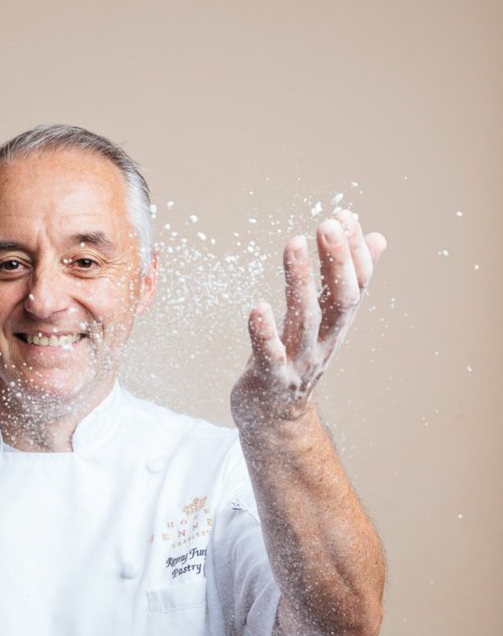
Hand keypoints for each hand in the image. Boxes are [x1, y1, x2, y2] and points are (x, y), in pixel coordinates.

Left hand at [231, 210, 385, 428]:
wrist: (275, 421)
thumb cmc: (296, 360)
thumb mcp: (325, 321)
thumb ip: (345, 280)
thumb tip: (378, 237)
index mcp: (337, 325)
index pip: (356, 284)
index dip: (354, 251)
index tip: (344, 214)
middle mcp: (324, 342)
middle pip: (340, 300)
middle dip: (337, 261)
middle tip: (328, 224)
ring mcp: (298, 362)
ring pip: (306, 320)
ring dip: (301, 281)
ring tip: (293, 243)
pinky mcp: (269, 378)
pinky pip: (268, 354)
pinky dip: (263, 333)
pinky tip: (257, 308)